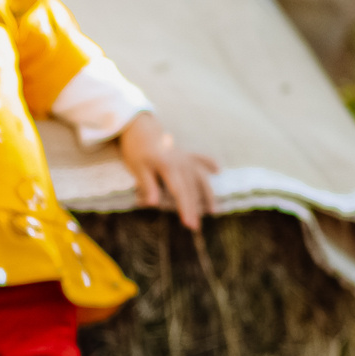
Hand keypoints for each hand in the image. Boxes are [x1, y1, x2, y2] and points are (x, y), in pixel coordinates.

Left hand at [116, 112, 218, 231]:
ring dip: (207, 194)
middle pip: (191, 189)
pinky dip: (209, 163)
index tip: (189, 224)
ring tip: (212, 210)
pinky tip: (218, 170)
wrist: (140, 127)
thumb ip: (148, 185)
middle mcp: (182, 163)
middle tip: (196, 228)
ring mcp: (186, 157)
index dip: (185, 209)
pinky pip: (200, 159)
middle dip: (195, 209)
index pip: (180, 193)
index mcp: (169, 167)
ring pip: (200, 178)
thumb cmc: (136, 150)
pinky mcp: (186, 153)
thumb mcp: (138, 168)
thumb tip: (152, 204)